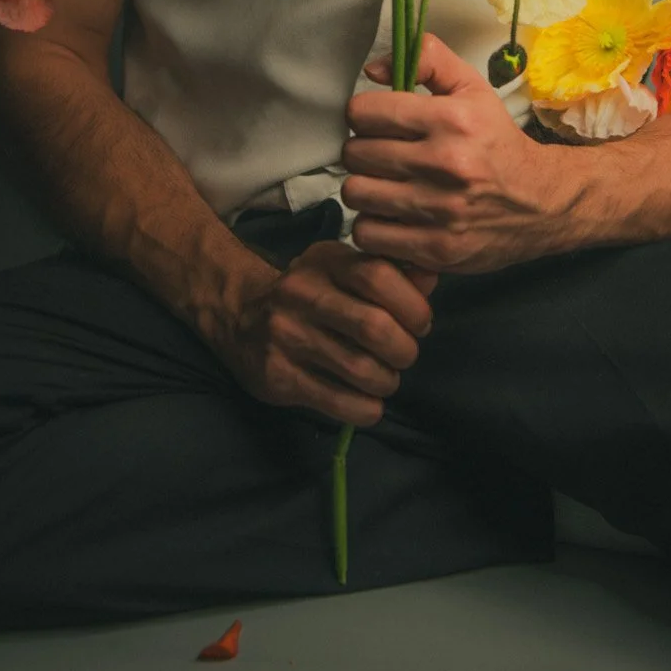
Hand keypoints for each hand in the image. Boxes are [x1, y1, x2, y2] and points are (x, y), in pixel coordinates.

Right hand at [211, 238, 437, 427]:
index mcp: (325, 262)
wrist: (238, 316)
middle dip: (404, 350)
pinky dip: (366, 409)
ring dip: (387, 382)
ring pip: (360, 370)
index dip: (413, 305)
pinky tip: (369, 404)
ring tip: (386, 379)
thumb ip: (390, 272)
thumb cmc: (309, 292)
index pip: (379, 276)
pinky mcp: (277, 376)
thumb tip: (433, 276)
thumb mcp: (343, 269)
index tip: (420, 324)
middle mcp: (301, 294)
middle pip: (374, 327)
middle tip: (404, 357)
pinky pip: (337, 401)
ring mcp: (286, 336)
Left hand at [341, 33, 581, 275]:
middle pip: (355, 154)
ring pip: (356, 194)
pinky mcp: (436, 248)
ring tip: (384, 185)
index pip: (364, 112)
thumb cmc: (498, 143)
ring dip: (364, 189)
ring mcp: (440, 210)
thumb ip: (427, 61)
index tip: (376, 123)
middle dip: (362, 151)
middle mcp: (446, 163)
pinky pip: (368, 234)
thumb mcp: (472, 89)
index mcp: (452, 120)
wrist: (542, 203)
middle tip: (381, 155)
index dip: (364, 115)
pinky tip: (391, 216)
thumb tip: (373, 70)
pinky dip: (373, 226)